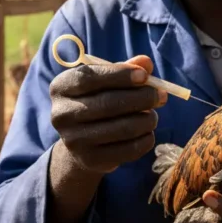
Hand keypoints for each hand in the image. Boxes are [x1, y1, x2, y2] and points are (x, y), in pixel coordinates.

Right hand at [49, 55, 166, 174]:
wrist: (82, 142)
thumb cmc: (97, 101)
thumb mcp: (106, 82)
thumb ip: (124, 69)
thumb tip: (145, 62)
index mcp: (61, 88)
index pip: (89, 78)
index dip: (120, 75)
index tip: (145, 76)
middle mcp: (61, 114)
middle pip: (107, 103)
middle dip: (141, 98)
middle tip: (160, 96)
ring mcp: (73, 140)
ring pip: (121, 128)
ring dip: (146, 120)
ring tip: (153, 115)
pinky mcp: (90, 160)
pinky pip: (127, 150)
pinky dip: (145, 140)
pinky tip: (148, 133)